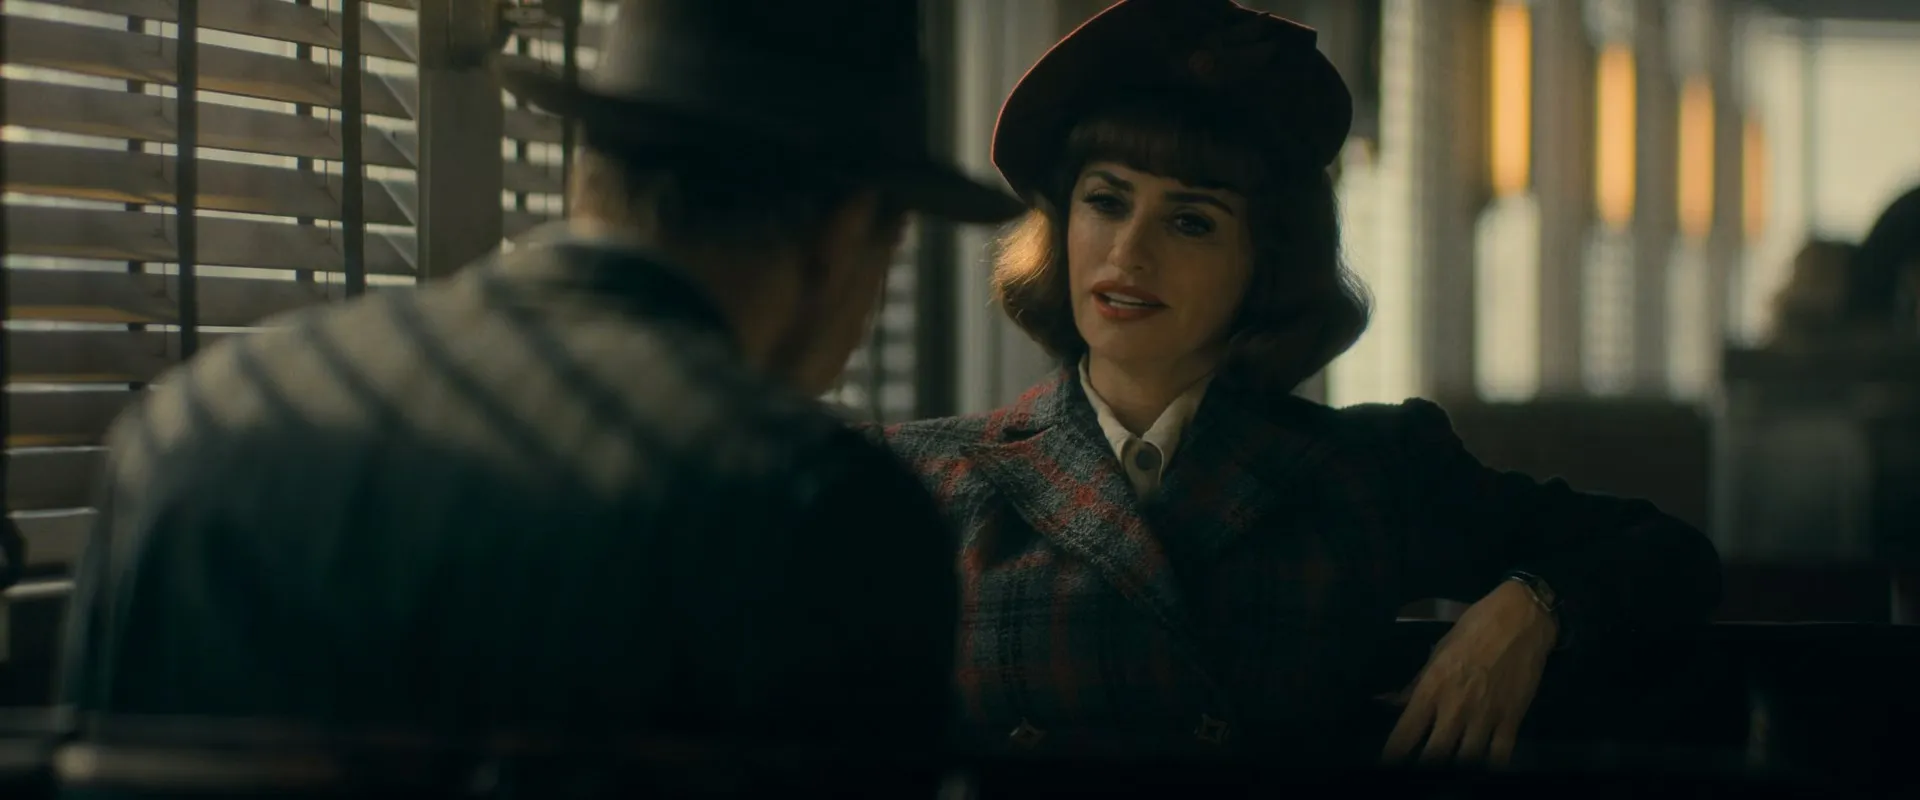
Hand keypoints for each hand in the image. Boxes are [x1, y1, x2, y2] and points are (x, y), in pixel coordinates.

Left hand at [1381, 580, 1557, 766]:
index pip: (1405, 733)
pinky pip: (1499, 757)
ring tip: (1449, 772)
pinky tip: (1481, 769)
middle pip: (1434, 755)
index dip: (1394, 754)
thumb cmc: (1473, 630)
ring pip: (1466, 761)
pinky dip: (1489, 767)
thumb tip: (1386, 702)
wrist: (1520, 619)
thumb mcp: (1437, 653)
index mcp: (1432, 689)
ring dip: (1456, 769)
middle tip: (1419, 771)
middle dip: (1424, 767)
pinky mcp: (1512, 720)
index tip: (1389, 765)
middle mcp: (1455, 708)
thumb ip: (1414, 684)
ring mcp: (1485, 716)